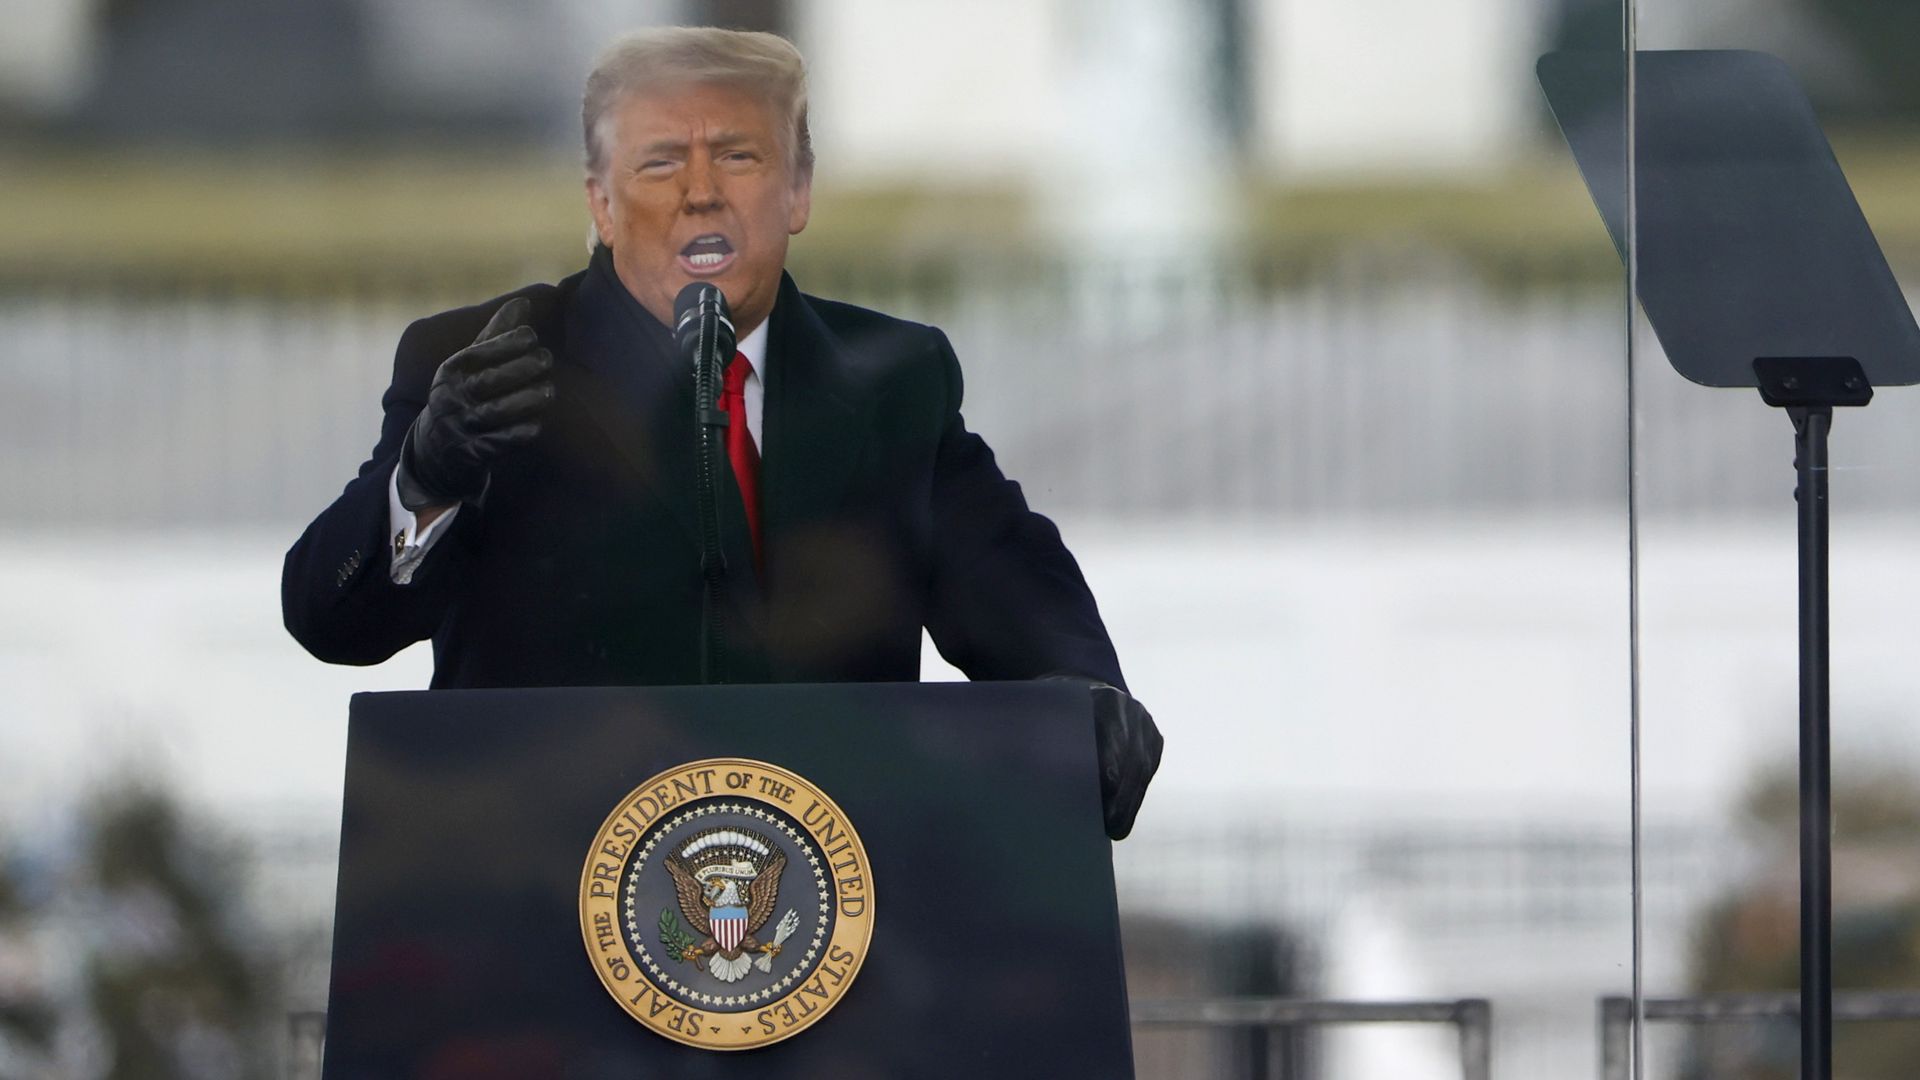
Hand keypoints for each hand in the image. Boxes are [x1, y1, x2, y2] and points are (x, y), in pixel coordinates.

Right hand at [395, 296, 554, 510]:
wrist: (434, 451)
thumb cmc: (462, 395)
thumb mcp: (470, 364)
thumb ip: (497, 335)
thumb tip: (523, 302)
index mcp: (451, 371)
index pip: (477, 354)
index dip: (504, 343)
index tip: (531, 335)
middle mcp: (452, 397)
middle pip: (486, 381)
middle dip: (519, 369)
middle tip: (547, 359)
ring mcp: (462, 426)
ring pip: (494, 413)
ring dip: (524, 401)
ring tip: (549, 390)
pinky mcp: (473, 453)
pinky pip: (497, 443)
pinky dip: (518, 434)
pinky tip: (538, 424)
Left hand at [1044, 676, 1164, 839]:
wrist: (1087, 690)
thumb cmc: (1058, 707)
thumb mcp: (1048, 711)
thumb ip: (1044, 733)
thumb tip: (1028, 764)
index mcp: (1103, 697)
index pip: (1112, 729)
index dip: (1111, 758)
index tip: (1107, 785)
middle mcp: (1131, 710)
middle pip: (1133, 756)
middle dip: (1123, 794)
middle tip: (1109, 824)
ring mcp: (1146, 725)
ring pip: (1143, 768)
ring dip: (1130, 802)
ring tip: (1115, 829)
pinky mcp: (1154, 741)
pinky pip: (1147, 772)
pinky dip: (1134, 796)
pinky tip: (1122, 818)